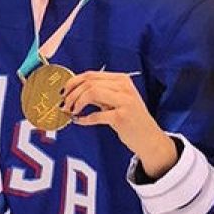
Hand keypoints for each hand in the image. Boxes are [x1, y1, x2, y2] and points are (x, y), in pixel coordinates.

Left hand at [63, 70, 178, 176]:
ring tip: (71, 112)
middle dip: (72, 94)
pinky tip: (79, 121)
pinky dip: (84, 119)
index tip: (64, 91)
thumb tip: (74, 90)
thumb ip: (99, 93)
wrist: (150, 139)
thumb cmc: (132, 120)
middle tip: (64, 104)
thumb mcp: (116, 101)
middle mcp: (124, 87)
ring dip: (76, 103)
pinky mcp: (122, 117)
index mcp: (122, 80)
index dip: (73, 82)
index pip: (91, 74)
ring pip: (91, 92)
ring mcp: (124, 101)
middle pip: (89, 82)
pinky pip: (96, 115)